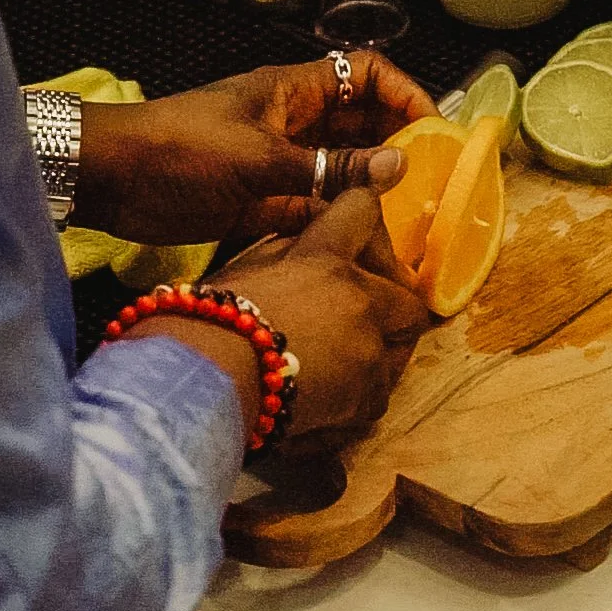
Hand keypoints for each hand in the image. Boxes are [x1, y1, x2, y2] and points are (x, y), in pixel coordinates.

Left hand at [72, 52, 437, 245]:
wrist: (110, 180)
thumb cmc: (180, 150)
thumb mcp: (259, 158)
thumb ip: (328, 167)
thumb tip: (398, 167)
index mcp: (295, 92)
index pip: (366, 74)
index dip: (404, 92)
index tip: (434, 130)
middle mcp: (295, 124)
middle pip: (362, 125)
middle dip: (398, 146)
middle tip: (434, 183)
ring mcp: (280, 163)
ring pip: (342, 169)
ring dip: (372, 188)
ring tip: (411, 218)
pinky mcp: (264, 202)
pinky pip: (316, 205)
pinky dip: (339, 219)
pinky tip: (365, 242)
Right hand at [213, 190, 427, 438]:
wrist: (203, 383)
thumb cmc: (209, 319)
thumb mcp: (248, 266)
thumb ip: (291, 251)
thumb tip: (313, 244)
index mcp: (325, 257)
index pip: (363, 211)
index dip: (364, 215)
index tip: (361, 227)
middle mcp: (358, 297)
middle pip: (408, 295)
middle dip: (392, 305)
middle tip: (368, 316)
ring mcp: (368, 350)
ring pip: (401, 348)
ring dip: (381, 351)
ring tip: (348, 363)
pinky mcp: (368, 398)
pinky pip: (379, 394)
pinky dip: (359, 396)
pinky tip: (332, 399)